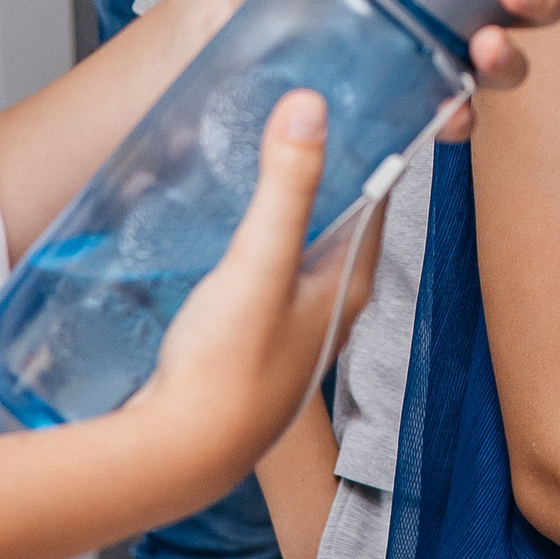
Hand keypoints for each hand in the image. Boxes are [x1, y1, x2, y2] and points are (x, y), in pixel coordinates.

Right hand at [131, 90, 369, 488]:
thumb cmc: (229, 366)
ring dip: (290, 213)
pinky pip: (267, 279)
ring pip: (302, 253)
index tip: (361, 104)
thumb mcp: (260, 261)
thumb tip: (311, 107)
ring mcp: (293, 331)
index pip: (378, 200)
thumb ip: (288, 187)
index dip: (374, 150)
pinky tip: (228, 236)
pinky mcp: (253, 346)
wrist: (181, 453)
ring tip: (264, 165)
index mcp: (351, 285)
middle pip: (340, 224)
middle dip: (327, 176)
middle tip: (304, 122)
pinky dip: (258, 247)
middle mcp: (332, 309)